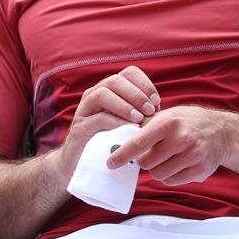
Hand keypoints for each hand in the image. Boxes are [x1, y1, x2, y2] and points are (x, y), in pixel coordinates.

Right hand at [53, 66, 162, 183]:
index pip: (128, 73)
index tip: (157, 101)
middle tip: (150, 110)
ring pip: (102, 94)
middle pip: (115, 80)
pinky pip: (96, 118)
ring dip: (124, 105)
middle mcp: (94, 95)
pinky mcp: (79, 128)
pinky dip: (114, 121)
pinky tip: (127, 129)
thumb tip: (158, 108)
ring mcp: (84, 110)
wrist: (83, 165)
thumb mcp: (127, 124)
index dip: (144, 84)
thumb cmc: (110, 143)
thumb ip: (140, 114)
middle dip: (136, 94)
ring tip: (139, 119)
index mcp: (109, 91)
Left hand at [105, 105, 232, 185]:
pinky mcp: (199, 171)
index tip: (110, 163)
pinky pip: (171, 181)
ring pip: (158, 175)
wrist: (221, 132)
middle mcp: (182, 139)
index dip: (122, 154)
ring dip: (157, 169)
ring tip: (167, 157)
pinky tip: (177, 163)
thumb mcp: (166, 115)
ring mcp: (193, 156)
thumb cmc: (186, 122)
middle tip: (152, 153)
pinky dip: (169, 176)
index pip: (139, 142)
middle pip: (146, 163)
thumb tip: (118, 141)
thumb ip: (144, 127)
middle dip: (144, 160)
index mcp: (169, 122)